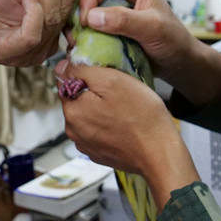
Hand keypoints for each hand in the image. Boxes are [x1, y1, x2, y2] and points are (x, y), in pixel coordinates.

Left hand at [56, 61, 198, 208]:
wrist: (159, 154)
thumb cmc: (141, 116)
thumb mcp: (112, 80)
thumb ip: (82, 71)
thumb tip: (61, 66)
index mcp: (72, 111)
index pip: (67, 82)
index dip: (86, 74)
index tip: (106, 77)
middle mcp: (73, 130)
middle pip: (78, 99)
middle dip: (94, 93)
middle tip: (119, 92)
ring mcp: (86, 145)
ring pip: (88, 115)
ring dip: (101, 109)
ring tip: (124, 109)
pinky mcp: (99, 154)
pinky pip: (98, 131)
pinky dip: (108, 125)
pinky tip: (124, 124)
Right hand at [75, 0, 193, 80]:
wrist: (179, 65)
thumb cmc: (174, 42)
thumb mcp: (152, 29)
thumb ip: (124, 20)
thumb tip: (92, 16)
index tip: (86, 20)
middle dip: (81, 11)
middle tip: (75, 30)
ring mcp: (116, 13)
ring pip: (89, 12)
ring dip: (80, 25)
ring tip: (76, 40)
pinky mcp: (112, 29)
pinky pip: (92, 27)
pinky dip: (85, 36)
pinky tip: (82, 46)